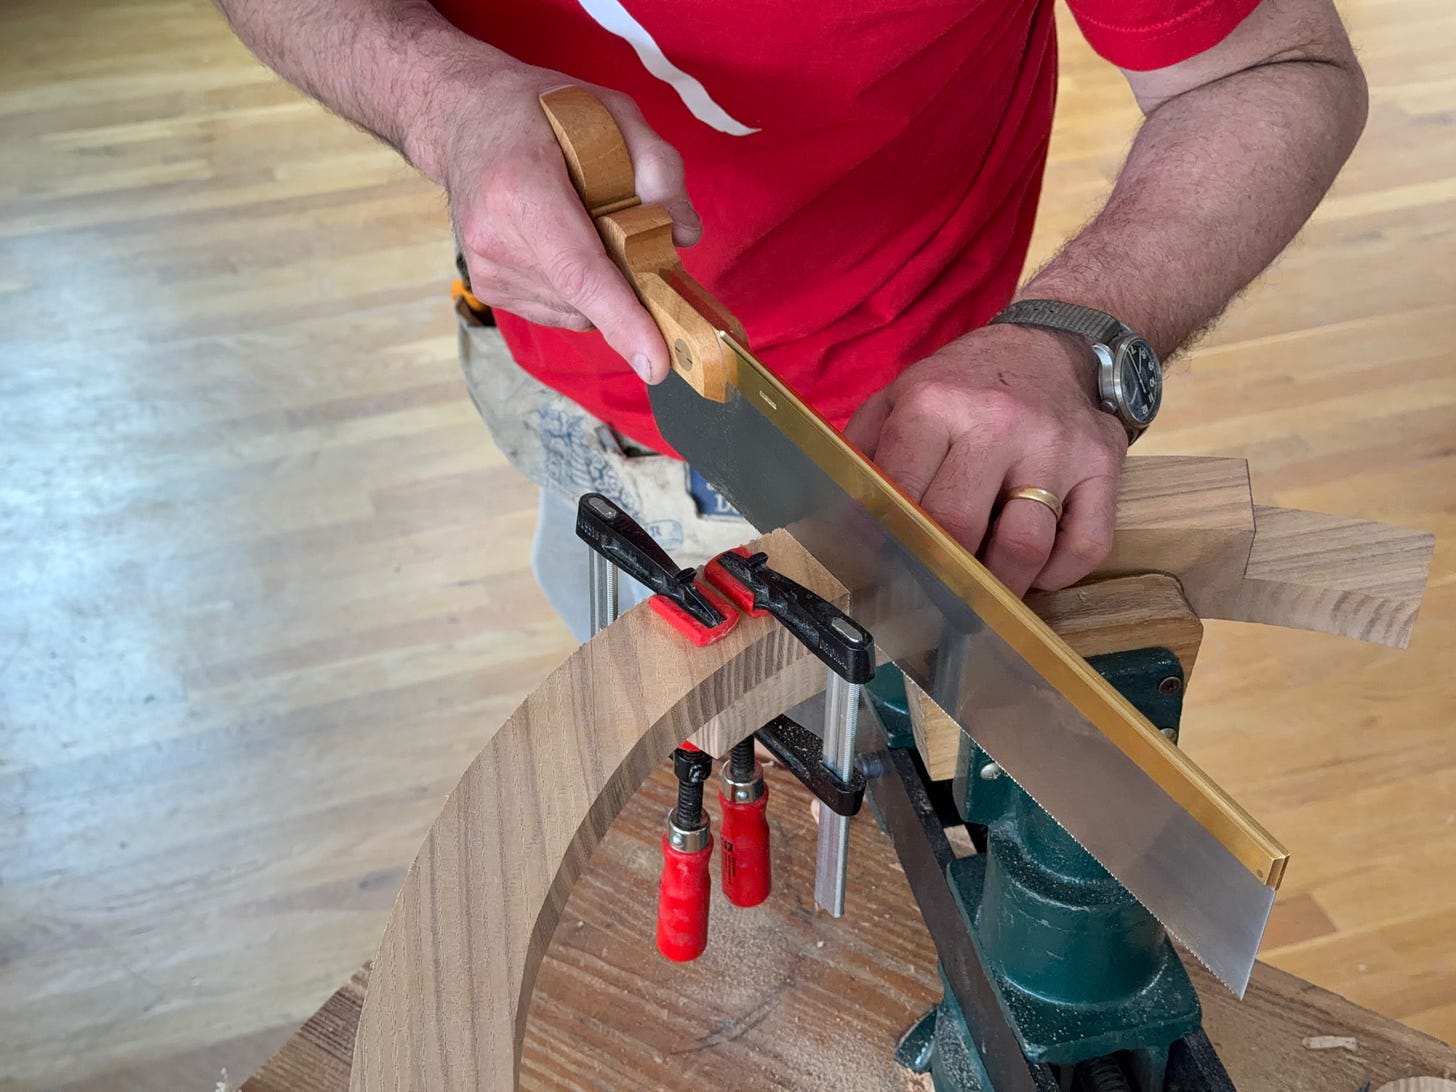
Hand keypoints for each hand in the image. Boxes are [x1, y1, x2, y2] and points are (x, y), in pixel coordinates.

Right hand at [414, 61, 696, 382]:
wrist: (463, 119)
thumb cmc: (544, 113)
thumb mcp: (612, 111)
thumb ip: (658, 167)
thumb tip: (683, 236)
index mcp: (521, 186)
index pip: (580, 271)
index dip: (622, 319)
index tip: (655, 363)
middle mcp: (494, 236)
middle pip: (586, 296)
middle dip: (629, 287)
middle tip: (632, 235)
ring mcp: (485, 268)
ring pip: (578, 311)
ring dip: (602, 285)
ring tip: (584, 225)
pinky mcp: (488, 288)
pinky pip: (560, 311)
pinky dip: (580, 290)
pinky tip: (566, 243)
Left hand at [844, 325, 1127, 595]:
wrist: (1051, 345)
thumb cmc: (966, 384)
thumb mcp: (901, 395)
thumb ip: (865, 450)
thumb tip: (843, 519)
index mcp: (935, 404)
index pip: (903, 497)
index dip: (892, 543)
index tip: (890, 568)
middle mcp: (997, 423)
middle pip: (959, 528)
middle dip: (942, 572)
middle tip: (935, 590)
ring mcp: (1055, 447)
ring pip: (1024, 546)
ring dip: (1000, 585)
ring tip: (985, 589)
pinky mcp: (1102, 464)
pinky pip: (1087, 545)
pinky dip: (1059, 574)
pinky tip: (1037, 569)